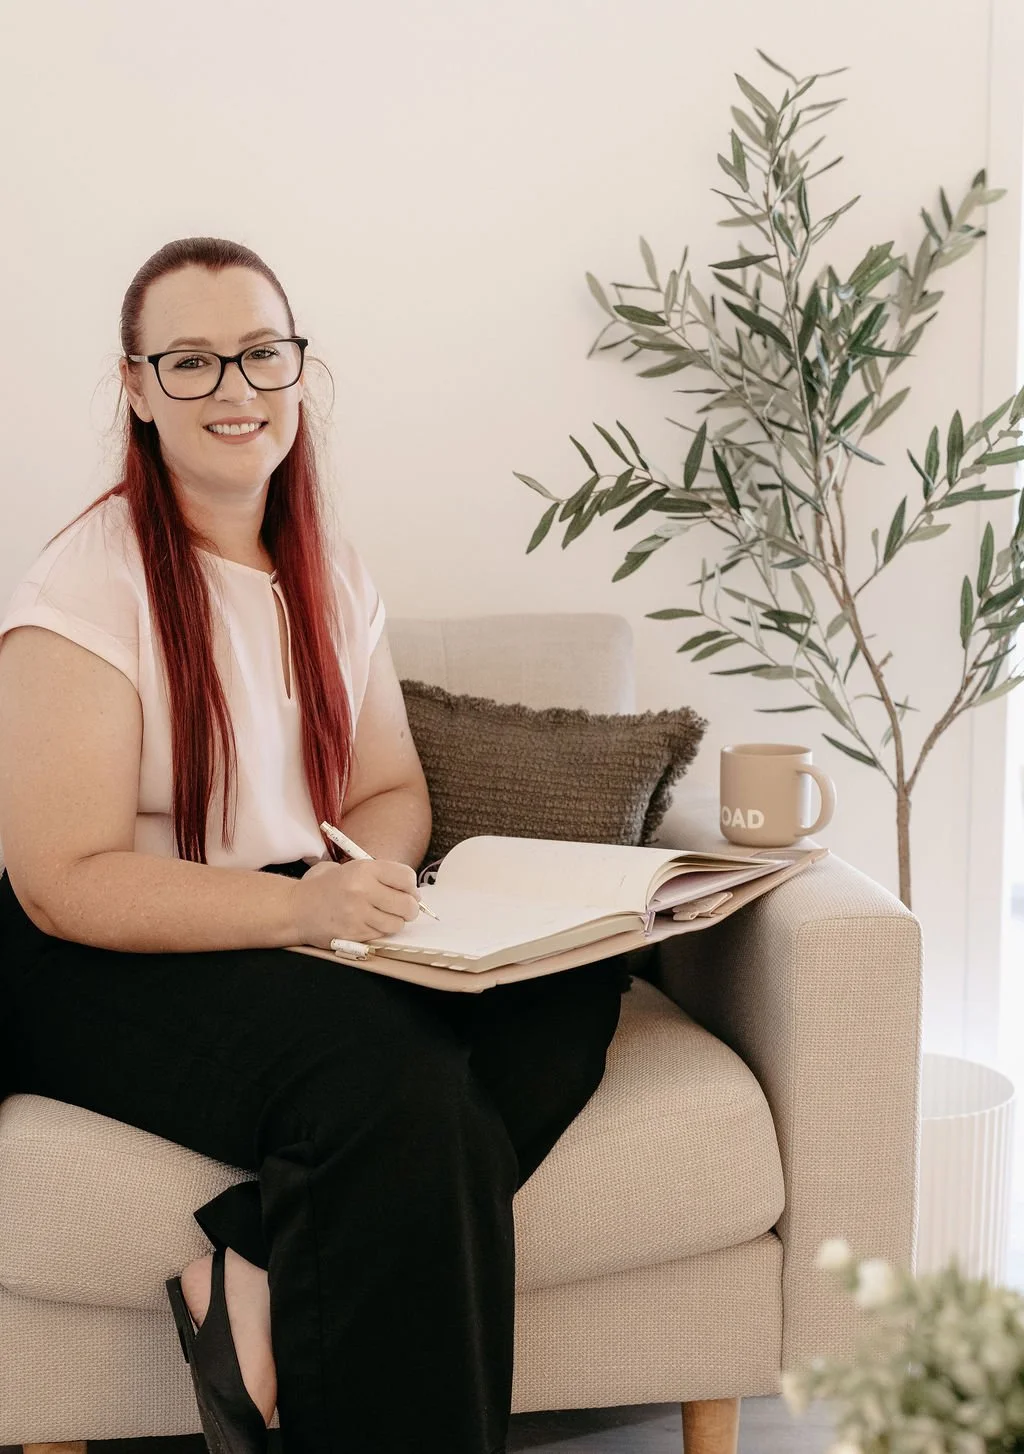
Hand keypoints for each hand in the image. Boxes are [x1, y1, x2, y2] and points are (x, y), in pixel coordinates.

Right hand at [291, 858, 420, 949]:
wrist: (296, 908)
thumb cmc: (325, 886)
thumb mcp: (351, 868)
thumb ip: (379, 875)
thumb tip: (410, 889)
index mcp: (364, 869)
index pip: (407, 877)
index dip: (411, 887)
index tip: (408, 891)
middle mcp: (363, 890)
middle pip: (408, 904)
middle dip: (409, 908)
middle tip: (402, 908)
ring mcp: (358, 914)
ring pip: (397, 924)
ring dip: (394, 922)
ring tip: (383, 916)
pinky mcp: (354, 933)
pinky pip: (380, 934)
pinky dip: (379, 931)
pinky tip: (367, 923)